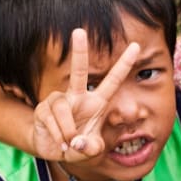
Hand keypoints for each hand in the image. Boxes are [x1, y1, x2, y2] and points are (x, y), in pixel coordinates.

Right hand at [31, 28, 139, 162]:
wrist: (55, 150)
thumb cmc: (78, 145)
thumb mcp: (92, 150)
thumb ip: (92, 148)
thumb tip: (78, 141)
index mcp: (97, 102)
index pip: (113, 81)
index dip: (124, 64)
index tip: (136, 46)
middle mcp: (78, 96)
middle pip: (79, 71)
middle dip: (78, 52)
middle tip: (78, 31)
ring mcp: (60, 101)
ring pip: (63, 108)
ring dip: (68, 130)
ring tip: (70, 143)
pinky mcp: (44, 109)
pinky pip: (51, 119)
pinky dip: (58, 135)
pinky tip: (60, 143)